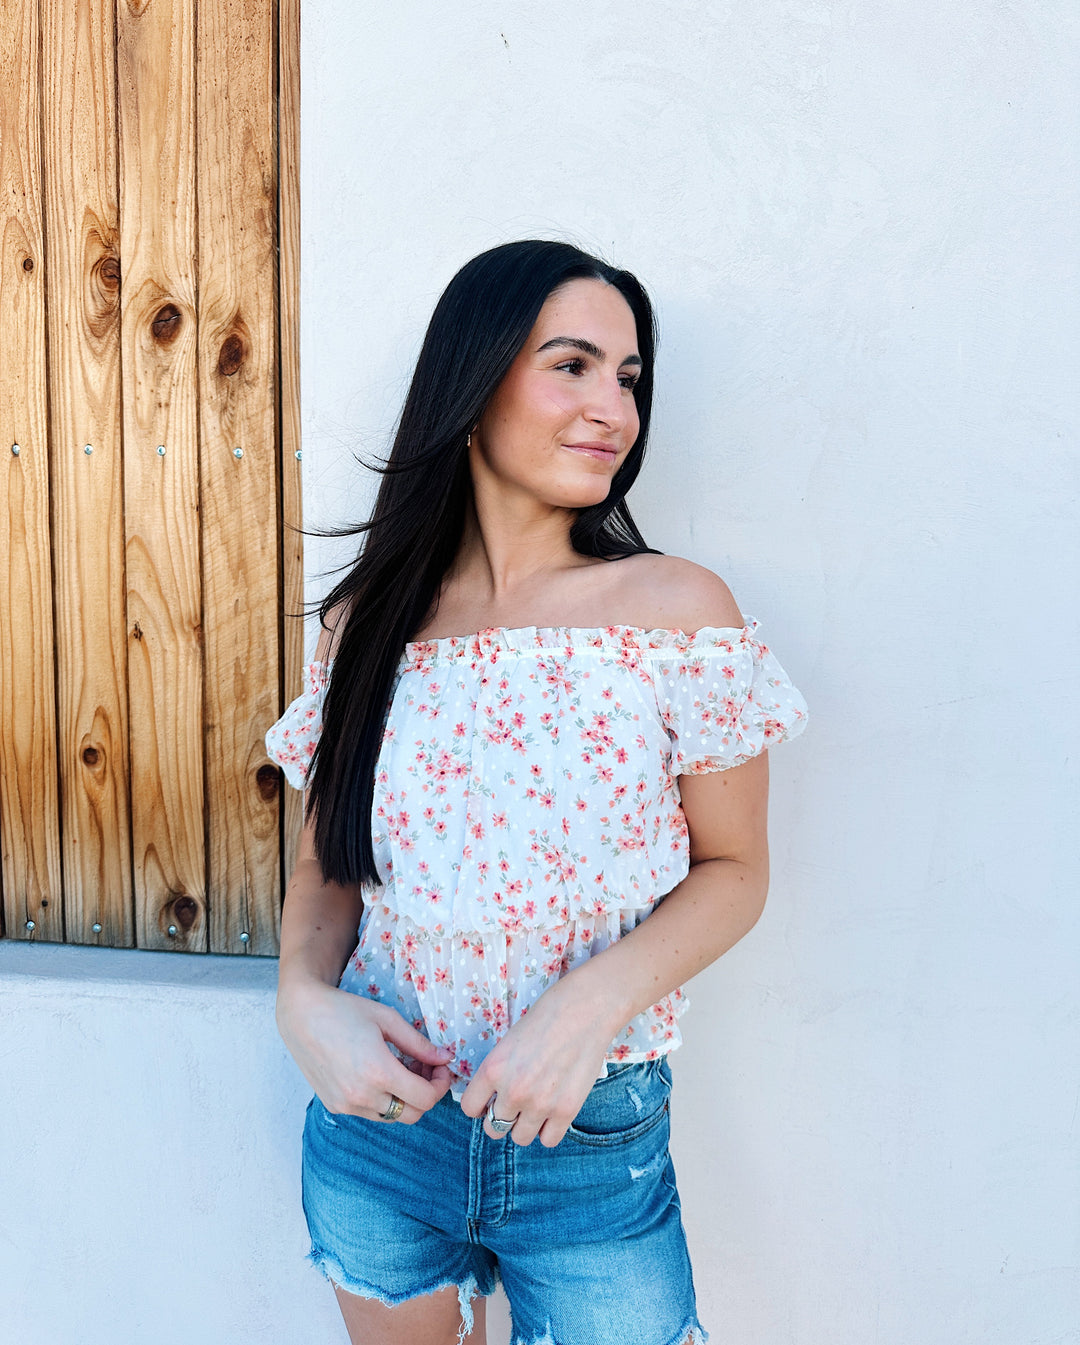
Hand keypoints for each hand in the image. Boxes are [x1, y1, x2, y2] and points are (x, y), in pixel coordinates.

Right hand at [277, 979, 453, 1123]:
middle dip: (426, 1093)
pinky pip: (370, 1112)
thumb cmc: (344, 1010)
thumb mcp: (387, 1020)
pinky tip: (380, 1074)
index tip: (441, 1067)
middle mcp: (362, 1096)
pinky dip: (383, 1099)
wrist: (301, 1014)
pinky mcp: (335, 1106)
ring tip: (401, 1067)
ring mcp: (346, 1105)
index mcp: (378, 1072)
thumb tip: (446, 1058)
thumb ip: (419, 1044)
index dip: (441, 1085)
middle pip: (412, 1114)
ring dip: (405, 1098)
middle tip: (424, 1067)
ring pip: (391, 1117)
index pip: (425, 1098)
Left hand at [459, 973, 616, 1146]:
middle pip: (493, 1129)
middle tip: (516, 1104)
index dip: (480, 1105)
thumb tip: (495, 1098)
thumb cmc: (547, 1017)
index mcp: (493, 1069)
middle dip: (502, 1118)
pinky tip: (554, 1111)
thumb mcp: (509, 1041)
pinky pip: (548, 1140)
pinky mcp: (566, 1111)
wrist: (584, 1011)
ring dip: (526, 1125)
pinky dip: (550, 1129)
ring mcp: (540, 1104)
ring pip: (520, 1138)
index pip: (470, 1108)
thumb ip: (499, 1072)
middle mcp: (513, 1091)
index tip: (490, 1100)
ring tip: (537, 1106)